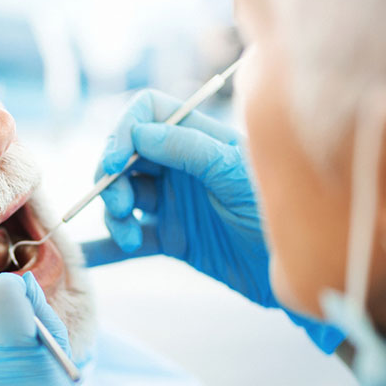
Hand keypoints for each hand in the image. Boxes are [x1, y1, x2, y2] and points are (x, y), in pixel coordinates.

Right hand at [95, 89, 275, 306]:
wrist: (301, 273)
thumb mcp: (236, 175)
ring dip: (114, 214)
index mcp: (201, 139)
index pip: (148, 113)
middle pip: (127, 157)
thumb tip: (139, 131)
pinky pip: (129, 238)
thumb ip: (189, 150)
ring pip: (123, 197)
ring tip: (129, 236)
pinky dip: (105, 247)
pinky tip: (84, 257)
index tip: (115, 163)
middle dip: (113, 179)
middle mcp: (183, 166)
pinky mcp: (173, 239)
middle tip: (122, 208)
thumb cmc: (280, 213)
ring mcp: (175, 203)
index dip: (122, 131)